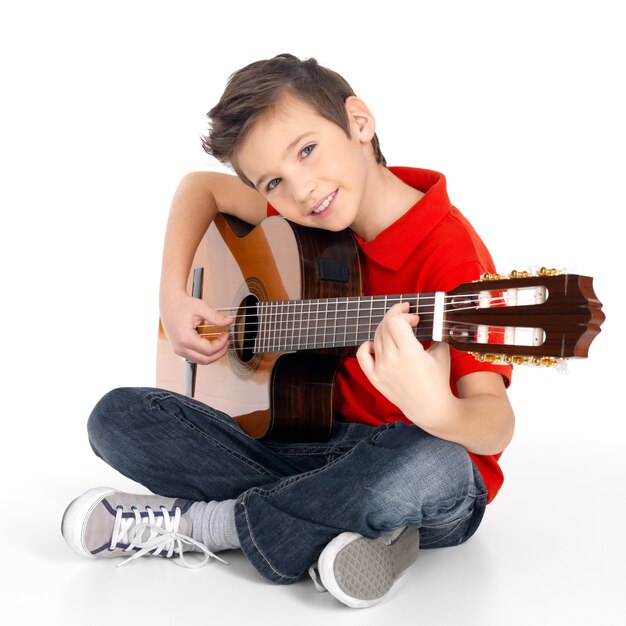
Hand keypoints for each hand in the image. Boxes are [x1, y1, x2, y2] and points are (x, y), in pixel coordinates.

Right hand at [160, 291, 232, 364]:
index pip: (209, 350)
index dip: (221, 343)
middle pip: (206, 360)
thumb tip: (230, 321)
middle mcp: (180, 347)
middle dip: (220, 352)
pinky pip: (195, 357)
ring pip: (201, 361)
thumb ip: (216, 317)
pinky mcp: (179, 349)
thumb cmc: (182, 304)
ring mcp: (178, 350)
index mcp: (185, 338)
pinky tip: (212, 343)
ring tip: (221, 342)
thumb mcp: (201, 307)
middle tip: (226, 341)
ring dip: (213, 354)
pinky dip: (205, 353)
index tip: (226, 334)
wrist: (169, 303)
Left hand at [356, 302, 453, 427]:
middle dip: (396, 315)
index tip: (415, 319)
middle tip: (405, 314)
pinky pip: (362, 355)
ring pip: (376, 337)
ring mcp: (380, 369)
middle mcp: (392, 360)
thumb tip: (431, 319)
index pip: (395, 322)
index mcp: (410, 353)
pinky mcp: (374, 377)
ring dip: (387, 328)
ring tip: (397, 329)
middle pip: (385, 326)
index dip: (405, 315)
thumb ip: (435, 333)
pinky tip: (376, 343)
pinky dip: (367, 345)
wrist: (429, 407)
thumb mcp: (442, 353)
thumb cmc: (438, 381)